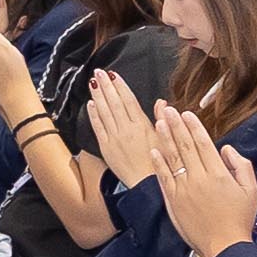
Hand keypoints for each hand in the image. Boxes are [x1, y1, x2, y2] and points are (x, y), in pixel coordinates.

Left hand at [87, 71, 161, 188]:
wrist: (148, 184)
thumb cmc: (161, 162)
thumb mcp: (166, 138)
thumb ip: (162, 118)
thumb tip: (161, 102)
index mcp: (142, 125)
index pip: (129, 100)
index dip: (120, 86)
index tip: (114, 75)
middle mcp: (127, 129)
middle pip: (114, 103)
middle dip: (106, 86)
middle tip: (98, 72)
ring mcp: (115, 137)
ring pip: (104, 112)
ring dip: (98, 96)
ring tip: (93, 82)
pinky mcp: (106, 147)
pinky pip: (98, 128)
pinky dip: (93, 115)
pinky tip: (90, 104)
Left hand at [151, 104, 256, 256]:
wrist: (223, 245)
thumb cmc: (239, 218)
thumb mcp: (251, 191)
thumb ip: (241, 167)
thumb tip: (227, 149)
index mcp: (219, 175)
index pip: (204, 145)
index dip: (194, 127)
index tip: (187, 113)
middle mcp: (200, 179)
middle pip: (186, 147)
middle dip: (176, 126)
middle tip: (167, 109)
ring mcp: (184, 189)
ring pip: (173, 159)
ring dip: (165, 139)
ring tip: (158, 122)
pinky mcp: (173, 200)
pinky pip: (164, 177)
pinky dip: (158, 163)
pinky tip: (153, 150)